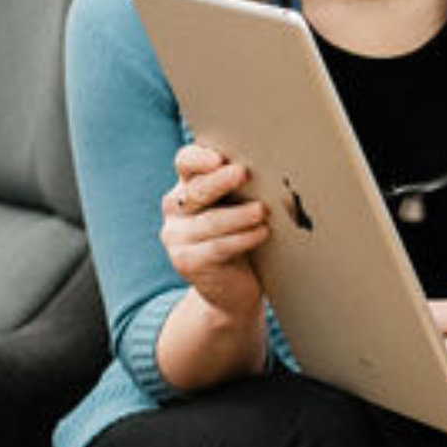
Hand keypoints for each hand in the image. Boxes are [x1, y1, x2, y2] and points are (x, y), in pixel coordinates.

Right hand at [160, 143, 269, 323]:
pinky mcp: (186, 262)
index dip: (199, 158)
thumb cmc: (240, 235)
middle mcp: (176, 208)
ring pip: (210, 221)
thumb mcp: (237, 206)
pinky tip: (261, 233)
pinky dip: (242, 239)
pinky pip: (217, 247)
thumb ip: (241, 186)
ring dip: (239, 215)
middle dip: (220, 181)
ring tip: (262, 210)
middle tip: (243, 173)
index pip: (186, 162)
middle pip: (196, 190)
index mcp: (187, 185)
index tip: (220, 158)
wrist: (231, 287)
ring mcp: (176, 236)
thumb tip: (271, 164)